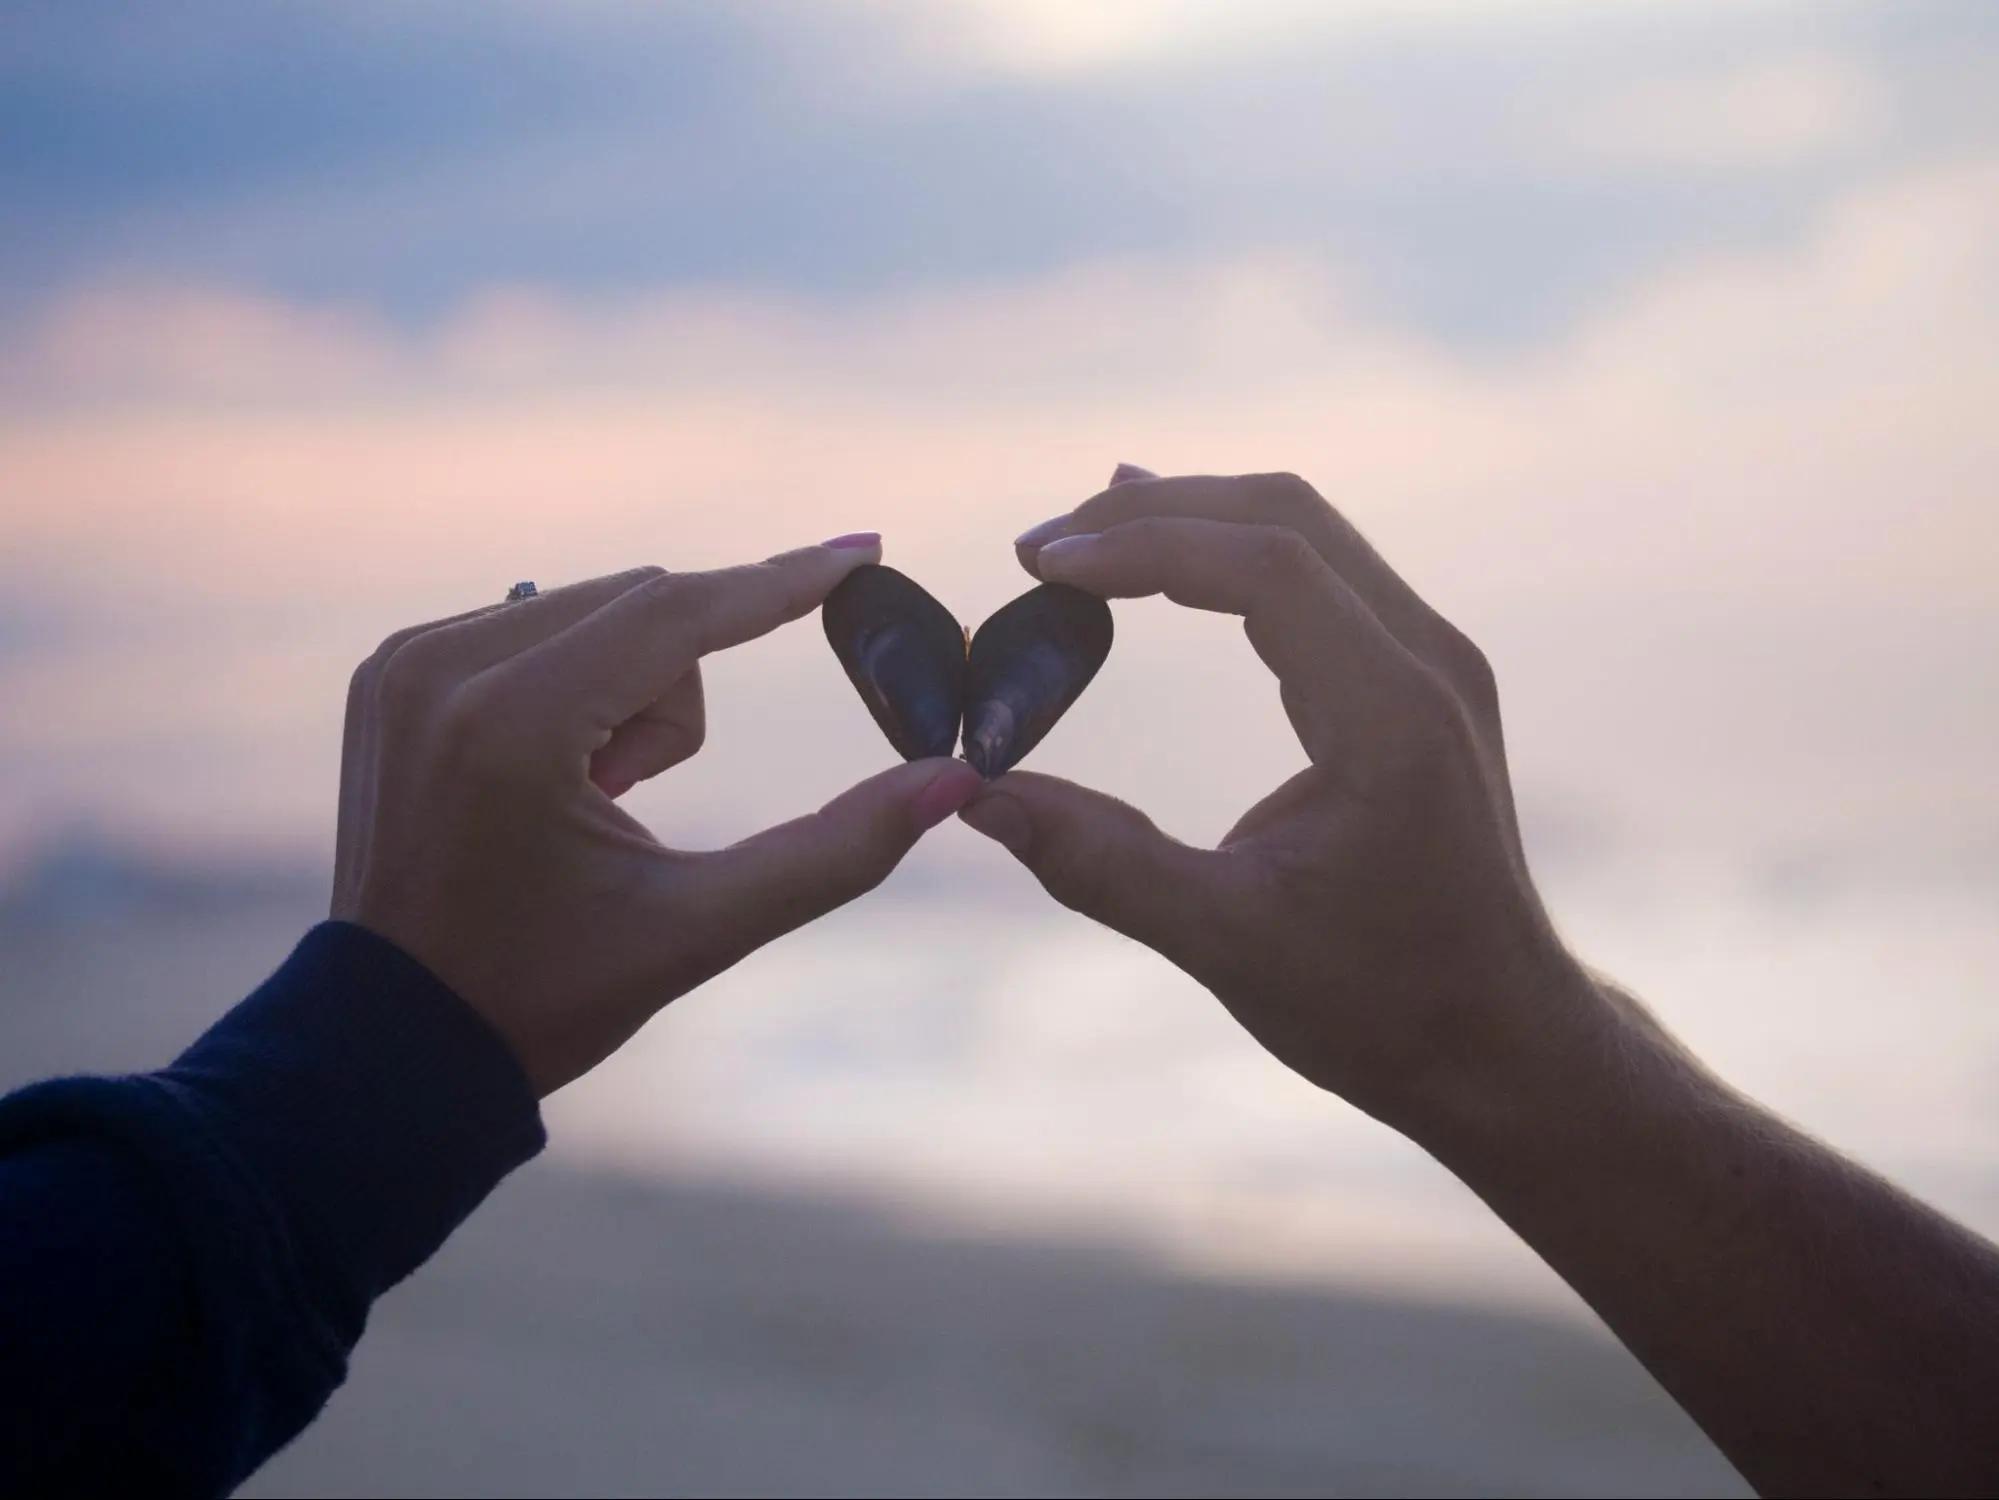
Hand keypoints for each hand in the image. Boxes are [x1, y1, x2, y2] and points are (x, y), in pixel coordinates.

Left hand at [332, 541, 982, 1095]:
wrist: (396, 1040)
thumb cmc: (546, 995)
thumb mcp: (701, 931)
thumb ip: (836, 851)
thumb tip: (954, 781)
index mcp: (512, 727)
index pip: (677, 612)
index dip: (783, 583)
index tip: (864, 551)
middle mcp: (442, 667)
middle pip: (643, 605)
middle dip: (676, 698)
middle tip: (628, 801)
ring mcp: (403, 663)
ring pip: (594, 609)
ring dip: (627, 691)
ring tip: (584, 802)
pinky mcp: (388, 670)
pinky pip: (534, 625)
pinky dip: (572, 686)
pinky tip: (542, 782)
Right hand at [968, 469, 1595, 1137]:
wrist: (1500, 1041)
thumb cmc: (1378, 1004)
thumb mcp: (1225, 943)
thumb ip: (1099, 862)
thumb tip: (973, 796)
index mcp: (1393, 718)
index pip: (1267, 565)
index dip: (1144, 545)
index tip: (1042, 565)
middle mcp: (1429, 664)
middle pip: (1287, 517)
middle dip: (1156, 512)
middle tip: (1039, 547)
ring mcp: (1435, 664)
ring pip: (1307, 533)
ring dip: (1192, 521)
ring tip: (1081, 538)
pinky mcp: (1421, 682)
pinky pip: (1323, 574)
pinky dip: (1234, 556)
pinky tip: (1169, 565)